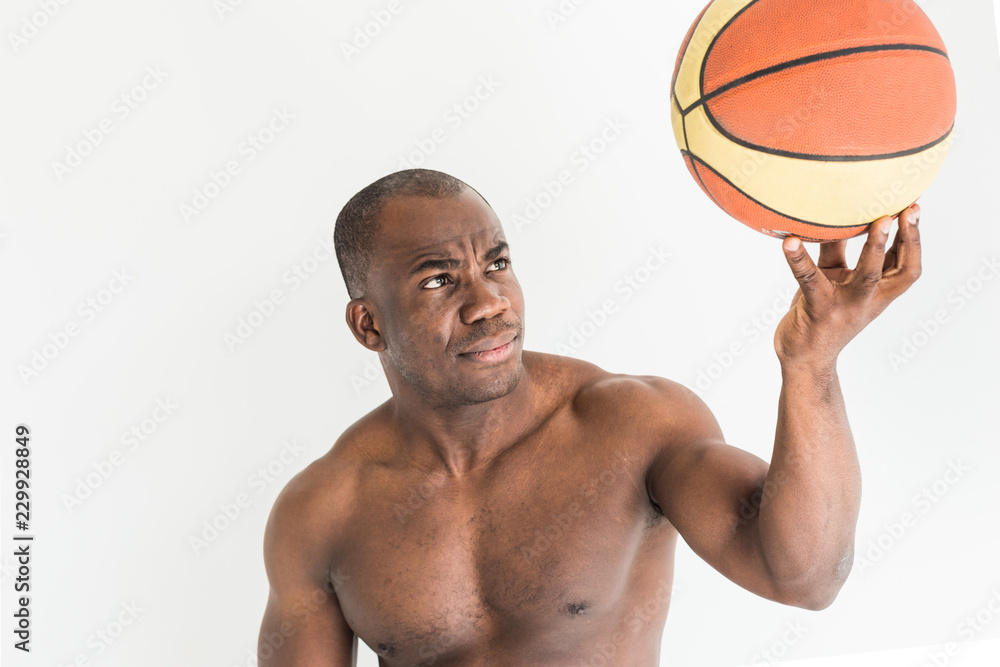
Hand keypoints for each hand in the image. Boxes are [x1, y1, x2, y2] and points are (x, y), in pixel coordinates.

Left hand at [773, 204, 921, 367]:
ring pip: (867, 275)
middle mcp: (867, 299)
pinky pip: (809, 279)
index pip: (906, 265)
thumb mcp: (833, 280)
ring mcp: (845, 306)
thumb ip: (837, 251)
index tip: (914, 209)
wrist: (804, 359)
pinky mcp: (818, 308)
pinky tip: (789, 242)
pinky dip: (798, 259)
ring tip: (878, 220)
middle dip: (908, 239)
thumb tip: (837, 219)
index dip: (913, 239)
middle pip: (899, 270)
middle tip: (908, 210)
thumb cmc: (820, 314)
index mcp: (877, 292)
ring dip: (875, 247)